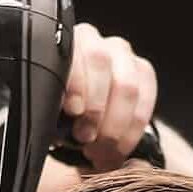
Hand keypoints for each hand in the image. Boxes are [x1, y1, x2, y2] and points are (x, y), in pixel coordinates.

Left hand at [60, 23, 158, 173]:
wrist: (76, 123)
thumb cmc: (57, 116)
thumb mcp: (46, 112)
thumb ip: (48, 110)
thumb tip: (52, 125)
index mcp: (61, 47)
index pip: (72, 52)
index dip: (76, 82)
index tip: (73, 111)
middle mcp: (93, 41)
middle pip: (102, 62)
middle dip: (95, 107)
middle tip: (86, 138)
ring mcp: (121, 54)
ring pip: (127, 84)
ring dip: (115, 124)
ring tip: (101, 150)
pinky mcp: (143, 71)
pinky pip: (146, 97)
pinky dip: (133, 129)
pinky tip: (119, 147)